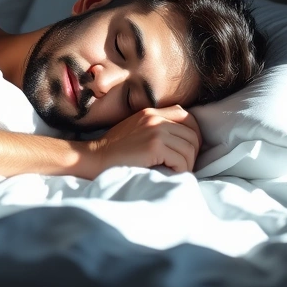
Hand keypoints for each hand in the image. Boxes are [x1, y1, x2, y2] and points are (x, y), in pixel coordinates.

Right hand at [88, 105, 202, 174]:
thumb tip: (181, 142)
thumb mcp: (136, 130)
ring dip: (186, 164)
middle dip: (192, 153)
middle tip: (182, 166)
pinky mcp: (154, 146)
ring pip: (189, 149)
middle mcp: (155, 118)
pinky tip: (167, 173)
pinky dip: (179, 171)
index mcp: (151, 112)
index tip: (186, 151)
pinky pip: (181, 161)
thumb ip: (156, 129)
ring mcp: (155, 131)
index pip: (187, 117)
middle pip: (193, 134)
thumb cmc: (114, 151)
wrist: (94, 158)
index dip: (193, 135)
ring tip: (174, 172)